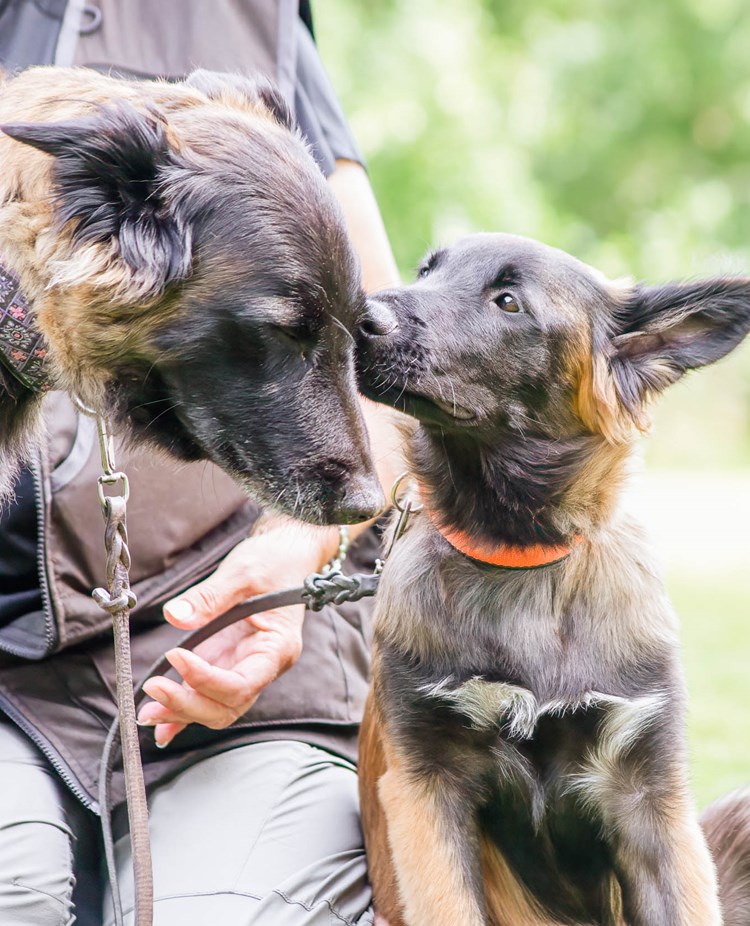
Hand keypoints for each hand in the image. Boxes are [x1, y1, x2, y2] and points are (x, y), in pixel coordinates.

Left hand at [136, 522, 337, 746]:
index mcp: (277, 648)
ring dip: (182, 712)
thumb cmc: (273, 562)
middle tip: (154, 689)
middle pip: (228, 705)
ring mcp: (247, 669)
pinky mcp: (230, 665)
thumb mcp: (242, 573)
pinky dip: (186, 713)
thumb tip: (174, 616)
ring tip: (147, 711)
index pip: (242, 683)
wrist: (286, 557)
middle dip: (189, 704)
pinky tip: (162, 725)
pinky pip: (210, 698)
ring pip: (217, 708)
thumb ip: (209, 597)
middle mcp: (264, 667)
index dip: (206, 678)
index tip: (176, 656)